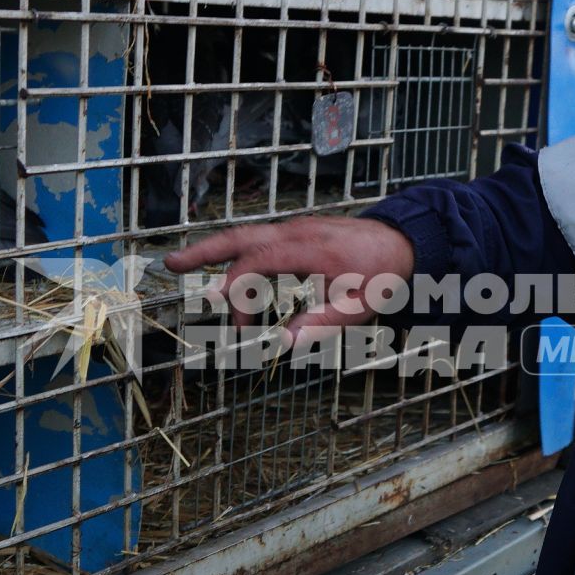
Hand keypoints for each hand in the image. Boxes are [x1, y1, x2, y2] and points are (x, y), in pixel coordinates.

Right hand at [163, 215, 415, 332]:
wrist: (403, 241)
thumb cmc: (382, 276)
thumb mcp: (360, 306)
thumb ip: (323, 324)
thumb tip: (285, 344)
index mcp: (308, 249)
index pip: (256, 264)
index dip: (235, 289)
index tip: (227, 318)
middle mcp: (295, 233)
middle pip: (239, 237)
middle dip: (202, 250)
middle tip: (170, 262)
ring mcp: (294, 229)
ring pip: (245, 235)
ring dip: (213, 250)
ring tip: (181, 263)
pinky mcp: (296, 233)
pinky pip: (258, 240)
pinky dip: (234, 252)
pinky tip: (225, 271)